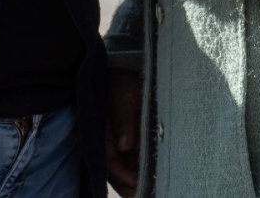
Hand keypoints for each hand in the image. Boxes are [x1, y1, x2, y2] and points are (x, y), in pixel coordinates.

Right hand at [105, 66, 142, 195]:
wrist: (124, 73)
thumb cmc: (120, 82)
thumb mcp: (123, 97)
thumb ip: (122, 120)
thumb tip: (124, 145)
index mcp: (102, 135)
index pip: (111, 163)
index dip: (123, 176)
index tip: (137, 183)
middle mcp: (110, 144)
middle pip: (119, 173)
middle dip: (131, 186)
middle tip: (144, 195)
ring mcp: (121, 144)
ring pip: (128, 170)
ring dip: (138, 181)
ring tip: (155, 190)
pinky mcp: (132, 141)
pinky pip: (136, 160)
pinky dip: (144, 170)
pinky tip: (157, 178)